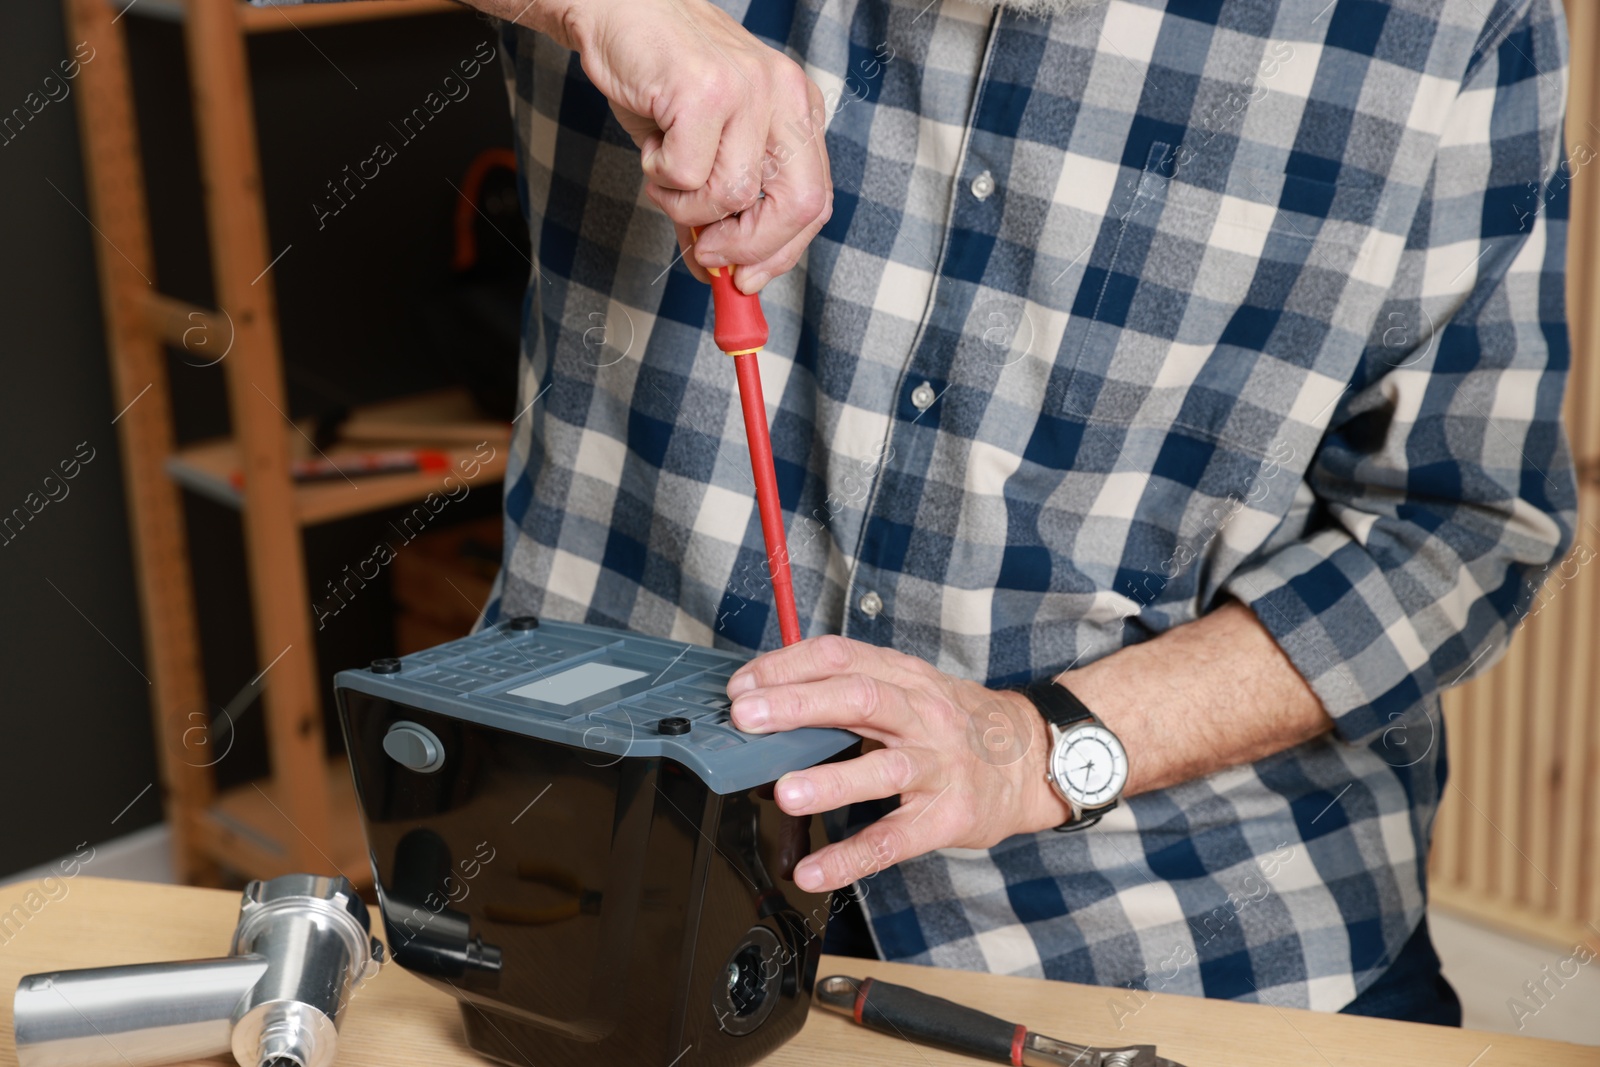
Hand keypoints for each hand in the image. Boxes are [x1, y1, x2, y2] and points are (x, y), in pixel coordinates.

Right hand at [513, 0, 832, 291]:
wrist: (618, 14)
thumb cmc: (661, 80)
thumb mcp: (705, 147)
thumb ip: (718, 211)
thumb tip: (721, 273)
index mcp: (797, 110)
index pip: (815, 202)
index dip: (782, 253)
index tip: (747, 280)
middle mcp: (785, 96)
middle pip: (797, 206)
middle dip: (749, 247)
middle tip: (708, 252)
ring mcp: (750, 90)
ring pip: (731, 196)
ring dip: (685, 204)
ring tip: (663, 170)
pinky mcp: (705, 91)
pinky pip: (687, 175)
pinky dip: (659, 176)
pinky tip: (653, 146)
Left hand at [725, 636, 1071, 892]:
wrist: (1032, 760)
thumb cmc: (955, 725)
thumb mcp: (909, 693)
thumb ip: (847, 698)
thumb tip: (768, 717)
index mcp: (904, 677)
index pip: (841, 657)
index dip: (787, 667)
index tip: (741, 685)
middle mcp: (923, 714)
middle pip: (859, 698)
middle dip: (797, 706)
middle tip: (746, 719)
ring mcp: (938, 766)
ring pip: (883, 769)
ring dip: (830, 781)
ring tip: (784, 794)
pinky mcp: (948, 817)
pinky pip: (895, 839)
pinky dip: (851, 858)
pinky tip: (814, 871)